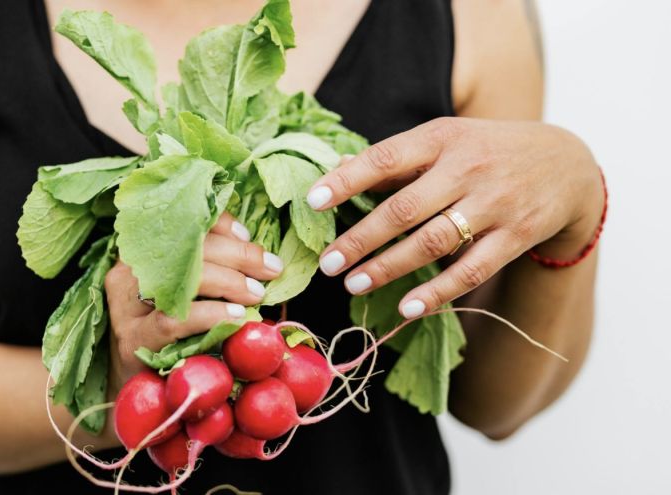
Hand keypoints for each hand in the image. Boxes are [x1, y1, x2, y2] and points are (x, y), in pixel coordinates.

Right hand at [104, 212, 283, 387]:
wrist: (136, 390)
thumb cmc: (173, 339)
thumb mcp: (190, 298)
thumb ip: (214, 273)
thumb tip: (261, 259)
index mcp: (141, 256)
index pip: (180, 226)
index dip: (217, 225)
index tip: (247, 235)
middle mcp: (128, 274)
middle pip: (185, 249)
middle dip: (236, 255)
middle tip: (270, 268)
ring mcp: (126, 307)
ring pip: (180, 280)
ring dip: (228, 282)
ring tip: (256, 293)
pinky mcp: (133, 340)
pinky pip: (174, 319)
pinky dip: (211, 315)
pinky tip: (236, 318)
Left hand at [307, 117, 603, 318]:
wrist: (567, 163)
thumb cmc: (486, 151)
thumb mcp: (445, 140)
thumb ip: (396, 159)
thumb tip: (335, 169)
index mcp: (441, 138)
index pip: (385, 157)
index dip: (346, 180)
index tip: (312, 202)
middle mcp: (467, 168)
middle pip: (404, 208)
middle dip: (360, 239)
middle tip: (327, 263)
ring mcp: (494, 203)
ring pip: (432, 242)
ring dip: (389, 267)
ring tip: (353, 284)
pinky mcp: (515, 235)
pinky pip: (471, 270)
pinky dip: (438, 292)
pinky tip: (408, 308)